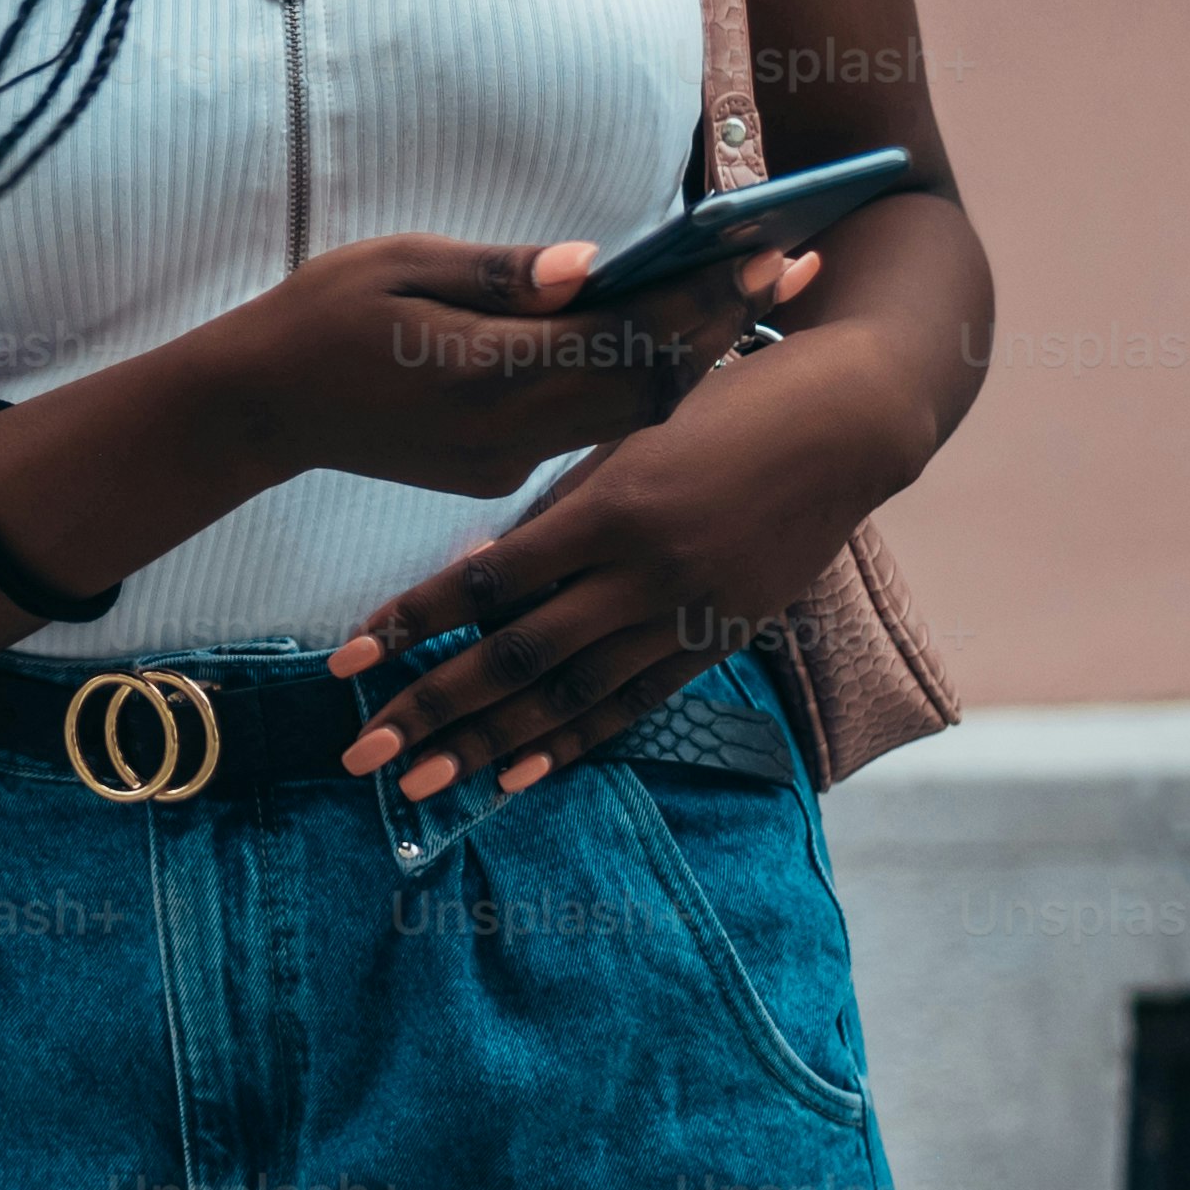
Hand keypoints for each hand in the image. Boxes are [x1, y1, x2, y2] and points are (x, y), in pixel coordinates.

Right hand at [221, 232, 811, 502]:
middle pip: (649, 383)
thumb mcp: (400, 263)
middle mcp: (509, 431)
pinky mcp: (497, 474)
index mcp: (486, 372)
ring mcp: (506, 462)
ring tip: (749, 295)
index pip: (626, 335)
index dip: (704, 295)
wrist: (258, 410)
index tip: (767, 251)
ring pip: (628, 413)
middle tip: (792, 265)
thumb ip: (501, 274)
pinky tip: (670, 340)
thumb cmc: (319, 315)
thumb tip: (592, 264)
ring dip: (692, 356)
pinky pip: (589, 427)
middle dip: (724, 323)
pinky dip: (638, 381)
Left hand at [322, 274, 879, 800]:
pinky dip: (571, 743)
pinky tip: (517, 776)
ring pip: (570, 697)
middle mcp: (644, 574)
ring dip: (489, 746)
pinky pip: (631, 705)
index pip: (485, 582)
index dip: (411, 623)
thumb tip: (477, 570)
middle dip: (433, 711)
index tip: (346, 659)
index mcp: (610, 508)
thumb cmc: (721, 405)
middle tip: (361, 756)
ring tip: (423, 785)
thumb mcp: (625, 434)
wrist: (843, 427)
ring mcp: (684, 616)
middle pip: (517, 658)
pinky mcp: (715, 641)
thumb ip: (554, 507)